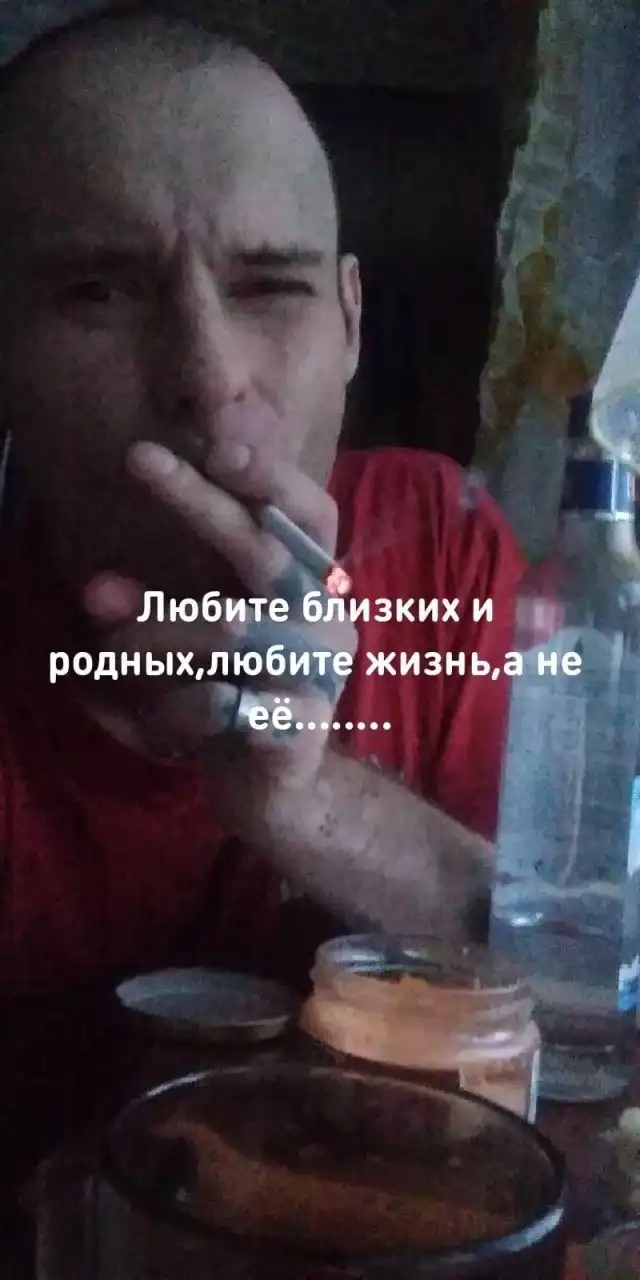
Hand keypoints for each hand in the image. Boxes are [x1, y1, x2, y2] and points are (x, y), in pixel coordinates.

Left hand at [86, 441, 357, 839]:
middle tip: (137, 457)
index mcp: (315, 584)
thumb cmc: (242, 690)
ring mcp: (319, 675)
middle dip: (198, 501)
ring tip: (101, 608)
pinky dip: (184, 701)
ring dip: (158, 620)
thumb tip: (98, 588)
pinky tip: (162, 705)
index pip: (311, 513)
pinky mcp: (302, 732)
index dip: (271, 477)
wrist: (280, 788)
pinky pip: (230, 706)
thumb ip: (174, 598)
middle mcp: (326, 618)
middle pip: (266, 550)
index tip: (216, 445)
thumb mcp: (215, 629)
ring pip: (234, 627)